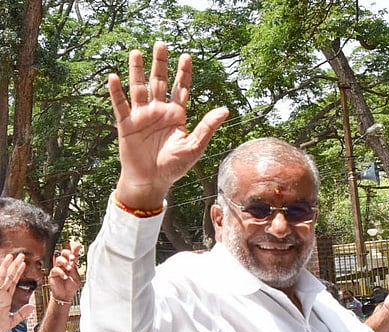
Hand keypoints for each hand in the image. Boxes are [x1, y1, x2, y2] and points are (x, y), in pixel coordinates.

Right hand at [0, 254, 33, 331]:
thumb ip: (21, 314)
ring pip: (2, 277)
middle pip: (7, 277)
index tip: (23, 264)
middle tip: (21, 255)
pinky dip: (2, 273)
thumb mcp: (10, 322)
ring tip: (14, 256)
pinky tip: (5, 265)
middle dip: (14, 266)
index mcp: (3, 299)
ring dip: (8, 266)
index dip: (17, 272)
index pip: (12, 282)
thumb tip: (32, 307)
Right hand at [47, 242, 81, 302]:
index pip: (73, 254)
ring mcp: (58, 268)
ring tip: (69, 268)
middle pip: (64, 253)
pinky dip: (61, 272)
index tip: (79, 245)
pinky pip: (55, 269)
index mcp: (71, 264)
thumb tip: (74, 258)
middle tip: (72, 258)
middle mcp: (64, 265)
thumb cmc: (71, 287)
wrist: (65, 296)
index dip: (75, 249)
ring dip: (65, 262)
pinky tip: (65, 276)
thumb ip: (74, 268)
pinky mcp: (52, 273)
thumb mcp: (76, 277)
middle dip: (68, 253)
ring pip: (59, 259)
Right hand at [110, 42, 228, 208]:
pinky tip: (115, 76)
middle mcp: (159, 112)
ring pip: (139, 88)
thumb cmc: (174, 167)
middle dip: (160, 64)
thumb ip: (208, 126)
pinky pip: (120, 105)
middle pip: (159, 82)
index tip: (187, 56)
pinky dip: (117, 91)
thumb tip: (225, 109)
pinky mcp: (126, 124)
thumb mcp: (194, 146)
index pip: (181, 89)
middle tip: (161, 44)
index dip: (183, 73)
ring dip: (137, 71)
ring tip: (137, 52)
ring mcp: (142, 116)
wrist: (152, 181)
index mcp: (176, 116)